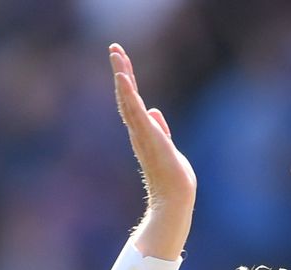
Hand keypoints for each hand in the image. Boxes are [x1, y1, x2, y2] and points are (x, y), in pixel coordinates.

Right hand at [109, 43, 195, 258]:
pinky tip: (123, 76)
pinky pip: (134, 111)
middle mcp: (139, 132)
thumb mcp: (169, 148)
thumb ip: (160, 129)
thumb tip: (155, 111)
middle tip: (114, 49)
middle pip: (127, 97)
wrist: (176, 199)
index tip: (122, 63)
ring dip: (122, 75)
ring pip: (128, 99)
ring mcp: (142, 134)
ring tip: (116, 54)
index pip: (134, 103)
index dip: (128, 83)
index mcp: (145, 133)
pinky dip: (127, 93)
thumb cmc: (174, 180)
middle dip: (122, 71)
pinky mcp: (147, 136)